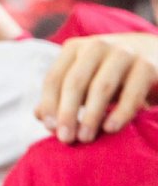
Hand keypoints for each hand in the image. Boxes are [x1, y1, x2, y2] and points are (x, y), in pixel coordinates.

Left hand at [35, 34, 157, 143]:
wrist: (156, 55)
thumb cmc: (111, 74)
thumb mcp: (85, 81)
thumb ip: (61, 95)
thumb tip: (39, 116)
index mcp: (75, 48)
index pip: (54, 78)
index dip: (50, 103)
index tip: (49, 127)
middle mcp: (97, 46)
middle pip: (75, 82)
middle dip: (67, 112)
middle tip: (65, 138)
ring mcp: (124, 53)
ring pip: (101, 87)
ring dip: (90, 115)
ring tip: (85, 138)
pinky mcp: (147, 66)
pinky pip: (131, 93)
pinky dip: (120, 113)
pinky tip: (110, 129)